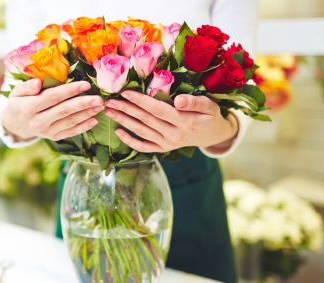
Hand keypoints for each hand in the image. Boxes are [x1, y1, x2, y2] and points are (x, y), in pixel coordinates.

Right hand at [1, 79, 103, 140]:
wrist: (16, 124)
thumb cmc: (19, 102)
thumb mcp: (16, 92)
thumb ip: (27, 87)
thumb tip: (38, 83)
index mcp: (28, 108)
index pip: (52, 97)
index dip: (69, 91)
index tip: (86, 84)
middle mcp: (38, 122)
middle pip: (64, 111)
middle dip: (83, 104)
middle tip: (99, 98)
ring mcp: (46, 132)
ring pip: (69, 122)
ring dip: (86, 114)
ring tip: (100, 106)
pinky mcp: (54, 137)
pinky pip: (70, 132)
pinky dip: (83, 127)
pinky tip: (94, 120)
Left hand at [104, 91, 237, 152]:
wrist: (214, 135)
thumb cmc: (210, 115)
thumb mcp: (209, 106)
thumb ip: (195, 102)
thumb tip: (178, 100)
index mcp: (184, 122)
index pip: (157, 109)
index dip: (141, 101)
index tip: (125, 92)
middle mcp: (173, 135)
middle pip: (145, 120)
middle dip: (126, 109)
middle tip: (108, 100)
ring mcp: (167, 143)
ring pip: (141, 131)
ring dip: (123, 121)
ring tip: (109, 111)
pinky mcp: (163, 148)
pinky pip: (144, 146)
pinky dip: (130, 141)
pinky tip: (118, 132)